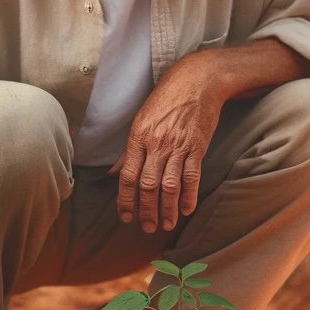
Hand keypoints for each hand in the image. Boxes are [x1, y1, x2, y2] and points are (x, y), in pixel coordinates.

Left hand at [107, 55, 223, 233]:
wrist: (196, 81)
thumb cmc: (165, 101)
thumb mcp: (140, 121)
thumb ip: (128, 151)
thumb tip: (112, 174)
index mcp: (138, 137)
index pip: (128, 175)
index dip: (126, 200)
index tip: (126, 217)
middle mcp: (156, 143)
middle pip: (148, 185)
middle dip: (146, 210)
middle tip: (147, 227)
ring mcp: (178, 145)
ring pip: (170, 185)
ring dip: (168, 209)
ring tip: (167, 225)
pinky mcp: (197, 146)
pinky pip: (192, 176)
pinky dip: (189, 195)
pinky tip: (187, 209)